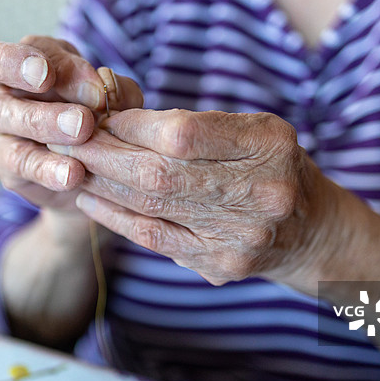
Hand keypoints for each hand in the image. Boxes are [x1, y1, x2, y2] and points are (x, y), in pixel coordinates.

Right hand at [0, 34, 142, 211]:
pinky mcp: (4, 161)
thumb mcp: (115, 101)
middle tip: (47, 79)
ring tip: (82, 129)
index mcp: (35, 58)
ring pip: (2, 112)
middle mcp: (7, 84)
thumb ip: (115, 89)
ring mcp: (1, 123)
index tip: (65, 66)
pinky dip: (46, 167)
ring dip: (42, 118)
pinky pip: (18, 160)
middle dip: (13, 65)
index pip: (23, 42)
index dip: (43, 49)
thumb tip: (109, 87)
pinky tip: (72, 172)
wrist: (94, 176)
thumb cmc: (101, 123)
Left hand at [50, 109, 337, 285]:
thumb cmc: (271, 166)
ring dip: (102, 184)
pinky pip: (154, 239)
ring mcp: (240, 236)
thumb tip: (117, 121)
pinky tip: (92, 199)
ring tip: (73, 165)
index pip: (184, 133)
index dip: (133, 124)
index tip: (102, 115)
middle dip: (104, 154)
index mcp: (269, 145)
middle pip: (161, 173)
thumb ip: (196, 127)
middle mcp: (260, 193)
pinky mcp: (220, 266)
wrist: (311, 230)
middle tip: (69, 138)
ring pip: (151, 208)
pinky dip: (116, 217)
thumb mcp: (253, 131)